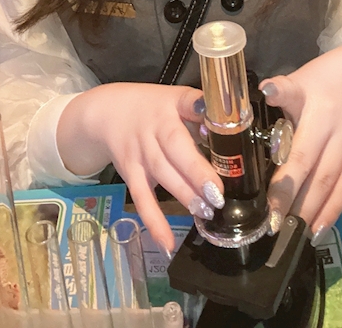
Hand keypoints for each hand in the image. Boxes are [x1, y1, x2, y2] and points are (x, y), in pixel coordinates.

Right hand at [56, 83, 223, 251]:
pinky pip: (143, 199)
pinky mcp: (131, 174)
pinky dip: (154, 222)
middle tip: (218, 194)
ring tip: (206, 212)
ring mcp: (141, 153)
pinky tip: (167, 243)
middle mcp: (155, 128)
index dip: (200, 113)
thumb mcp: (178, 98)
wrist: (108, 113)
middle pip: (176, 148)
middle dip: (197, 173)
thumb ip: (203, 114)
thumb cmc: (153, 108)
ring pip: (163, 175)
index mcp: (173, 104)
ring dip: (185, 196)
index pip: (188, 103)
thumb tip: (233, 132)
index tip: (215, 129)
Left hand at [260, 45, 341, 241]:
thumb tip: (256, 96)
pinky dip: (334, 209)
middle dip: (293, 202)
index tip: (267, 200)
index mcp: (316, 108)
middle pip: (314, 171)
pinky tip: (318, 228)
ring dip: (312, 211)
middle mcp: (337, 127)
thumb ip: (280, 93)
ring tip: (293, 233)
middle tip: (272, 225)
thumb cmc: (320, 80)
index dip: (285, 179)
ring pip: (332, 183)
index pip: (299, 150)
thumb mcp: (297, 80)